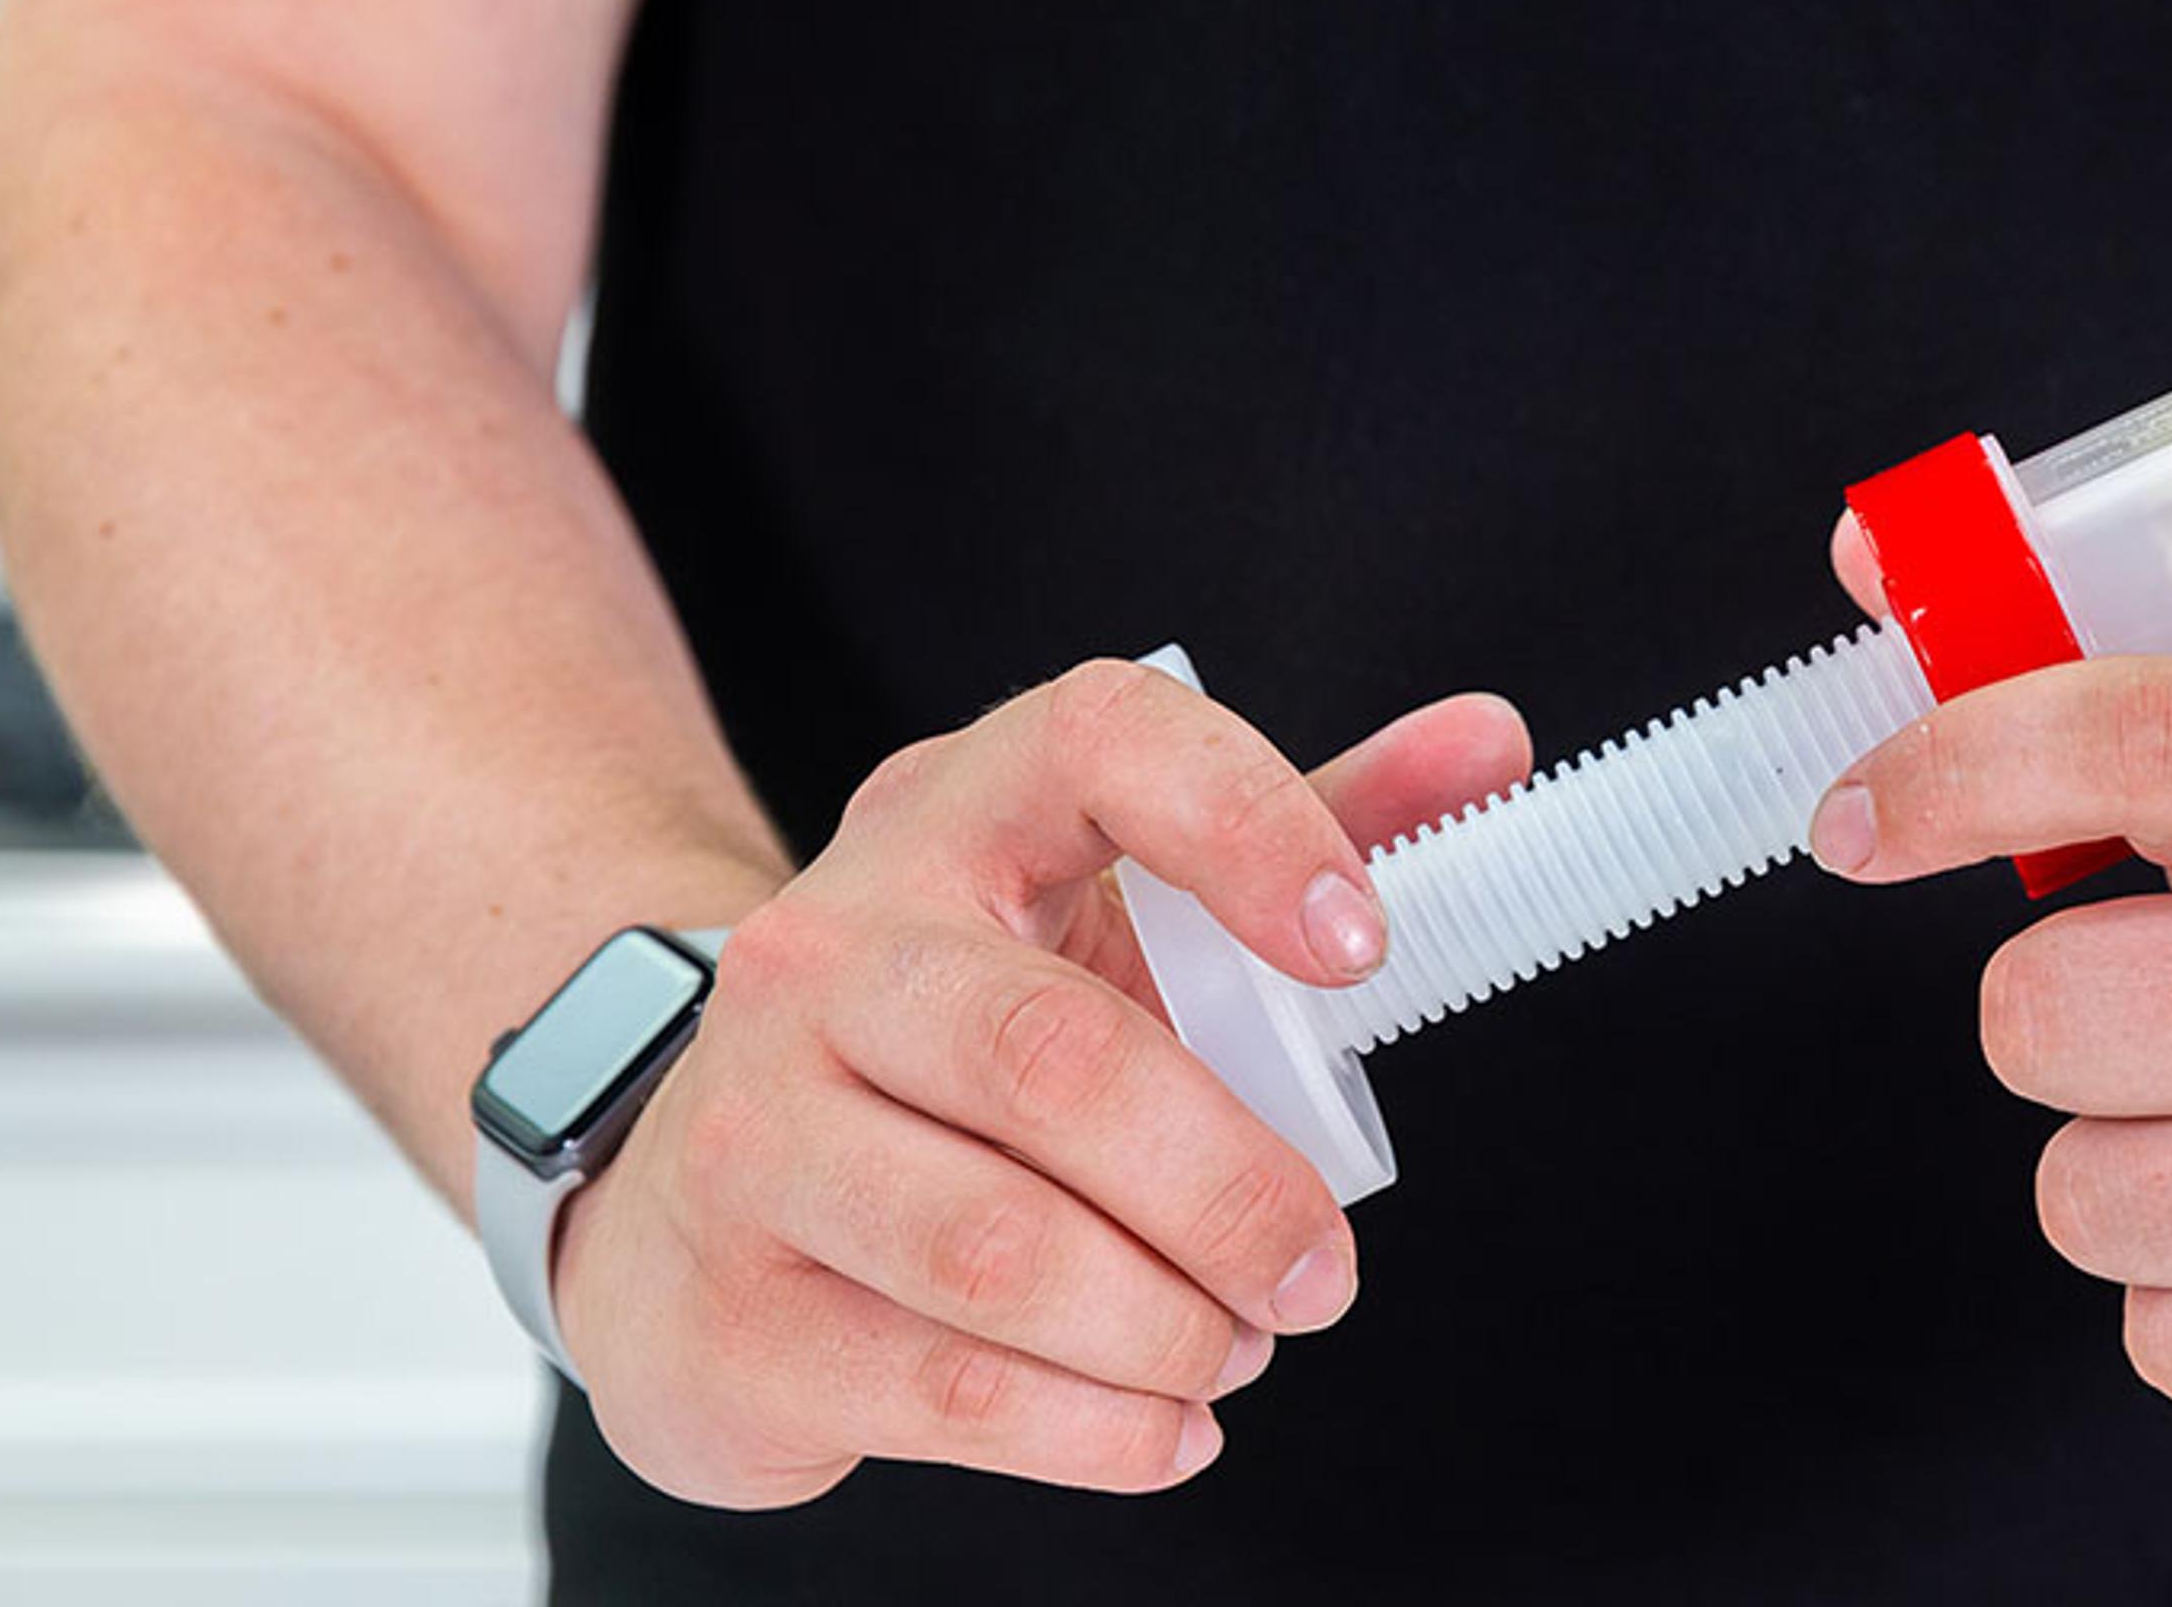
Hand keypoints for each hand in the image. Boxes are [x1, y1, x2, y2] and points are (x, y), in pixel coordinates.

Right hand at [543, 660, 1527, 1505]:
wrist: (682, 1190)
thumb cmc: (950, 1044)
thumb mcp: (1110, 911)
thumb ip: (1302, 825)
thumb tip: (1489, 741)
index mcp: (952, 819)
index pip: (1099, 741)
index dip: (1247, 823)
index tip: (1360, 949)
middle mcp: (828, 952)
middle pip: (1059, 1063)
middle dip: (1234, 1190)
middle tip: (1318, 1271)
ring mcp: (752, 1129)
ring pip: (1002, 1249)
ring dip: (1169, 1324)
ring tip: (1231, 1341)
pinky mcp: (732, 1304)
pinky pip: (952, 1388)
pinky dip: (1102, 1431)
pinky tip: (1159, 1420)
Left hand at [1807, 656, 2171, 1443]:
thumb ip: (2105, 671)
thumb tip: (1869, 563)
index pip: (2133, 744)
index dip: (1959, 767)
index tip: (1863, 815)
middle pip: (2045, 1011)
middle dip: (2055, 1007)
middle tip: (2147, 998)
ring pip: (2081, 1192)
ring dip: (2123, 1155)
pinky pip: (2158, 1341)